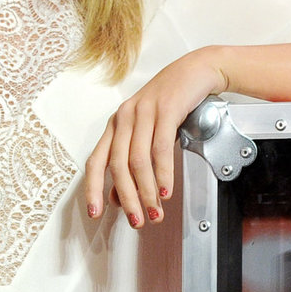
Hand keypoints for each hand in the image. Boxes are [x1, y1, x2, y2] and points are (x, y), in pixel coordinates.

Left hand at [84, 48, 226, 227]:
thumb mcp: (148, 131)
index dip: (93, 188)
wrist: (197, 71)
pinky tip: (166, 190)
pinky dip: (162, 174)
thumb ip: (132, 161)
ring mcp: (143, 112)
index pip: (95, 161)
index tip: (96, 213)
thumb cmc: (173, 102)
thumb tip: (119, 197)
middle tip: (137, 220)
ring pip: (137, 161)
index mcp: (115, 125)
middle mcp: (124, 118)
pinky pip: (159, 149)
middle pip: (117, 166)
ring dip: (146, 192)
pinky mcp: (164, 110)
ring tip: (155, 211)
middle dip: (127, 198)